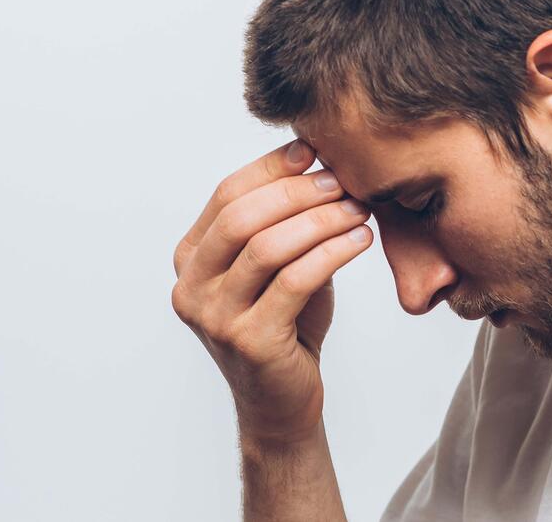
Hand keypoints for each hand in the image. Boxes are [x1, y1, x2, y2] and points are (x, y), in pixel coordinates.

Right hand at [172, 139, 373, 444]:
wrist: (282, 401)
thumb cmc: (285, 325)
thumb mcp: (277, 265)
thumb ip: (282, 220)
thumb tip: (315, 158)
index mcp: (190, 259)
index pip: (226, 195)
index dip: (271, 168)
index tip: (314, 151)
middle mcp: (191, 286)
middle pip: (241, 217)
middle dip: (297, 192)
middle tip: (342, 181)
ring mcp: (215, 317)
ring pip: (267, 247)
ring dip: (320, 220)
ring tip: (359, 209)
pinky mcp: (249, 341)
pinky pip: (295, 281)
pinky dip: (332, 254)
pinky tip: (360, 241)